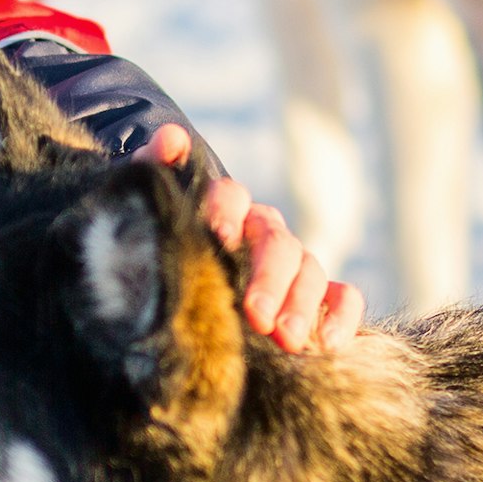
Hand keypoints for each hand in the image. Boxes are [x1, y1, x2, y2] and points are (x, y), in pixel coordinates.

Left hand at [152, 124, 365, 354]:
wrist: (175, 296)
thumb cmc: (152, 258)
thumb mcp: (141, 222)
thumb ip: (152, 175)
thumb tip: (172, 138)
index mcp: (223, 210)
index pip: (230, 196)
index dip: (227, 212)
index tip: (221, 239)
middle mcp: (262, 232)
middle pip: (277, 241)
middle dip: (270, 278)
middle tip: (258, 316)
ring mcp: (293, 264)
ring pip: (311, 270)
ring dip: (302, 304)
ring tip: (287, 340)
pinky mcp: (317, 297)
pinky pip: (341, 298)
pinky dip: (340, 316)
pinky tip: (327, 343)